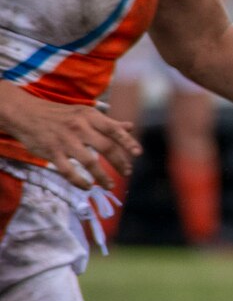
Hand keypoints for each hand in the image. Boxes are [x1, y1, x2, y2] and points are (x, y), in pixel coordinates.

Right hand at [0, 90, 140, 190]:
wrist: (26, 114)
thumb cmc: (61, 115)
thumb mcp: (85, 113)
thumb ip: (108, 123)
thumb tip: (130, 127)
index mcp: (90, 117)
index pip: (114, 130)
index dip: (128, 142)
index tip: (138, 153)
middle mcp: (79, 128)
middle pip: (106, 148)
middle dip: (120, 163)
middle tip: (127, 172)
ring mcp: (66, 141)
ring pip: (90, 162)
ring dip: (103, 177)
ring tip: (110, 185)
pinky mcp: (52, 153)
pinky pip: (69, 171)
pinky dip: (80, 182)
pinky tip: (88, 187)